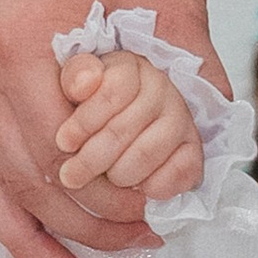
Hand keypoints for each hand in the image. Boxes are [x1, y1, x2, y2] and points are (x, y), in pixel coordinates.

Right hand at [0, 0, 222, 257]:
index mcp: (25, 48)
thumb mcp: (176, 6)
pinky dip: (12, 210)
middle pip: (28, 179)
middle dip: (84, 225)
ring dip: (42, 232)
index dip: (109, 202)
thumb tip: (211, 165)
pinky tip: (42, 248)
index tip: (158, 222)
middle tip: (142, 247)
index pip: (60, 158)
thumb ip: (192, 86)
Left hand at [52, 42, 205, 204]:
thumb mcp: (77, 82)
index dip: (84, 122)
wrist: (127, 119)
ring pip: (146, 154)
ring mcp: (181, 118)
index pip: (111, 93)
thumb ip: (77, 77)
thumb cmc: (95, 103)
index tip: (63, 142)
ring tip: (104, 180)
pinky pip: (180, 173)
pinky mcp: (194, 149)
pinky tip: (136, 189)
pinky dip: (154, 188)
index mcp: (130, 68)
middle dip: (91, 159)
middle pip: (123, 130)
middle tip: (70, 177)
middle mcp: (161, 89)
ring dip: (119, 175)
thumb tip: (85, 83)